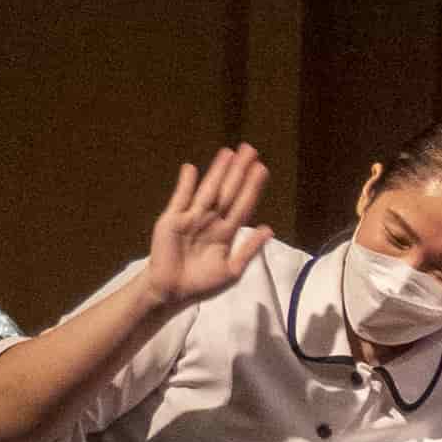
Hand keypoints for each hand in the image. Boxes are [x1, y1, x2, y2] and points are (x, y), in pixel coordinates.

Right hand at [142, 148, 270, 306]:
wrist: (172, 292)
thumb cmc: (202, 284)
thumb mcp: (232, 269)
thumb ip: (249, 249)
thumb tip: (269, 228)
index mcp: (227, 232)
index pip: (243, 205)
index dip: (252, 187)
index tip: (262, 168)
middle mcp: (211, 221)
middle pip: (228, 192)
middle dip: (238, 172)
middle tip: (250, 149)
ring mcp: (191, 218)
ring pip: (207, 191)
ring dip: (217, 172)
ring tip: (228, 153)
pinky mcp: (171, 220)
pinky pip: (179, 199)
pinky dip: (185, 185)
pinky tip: (191, 169)